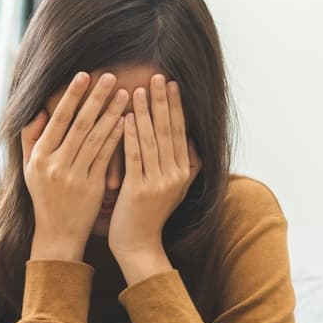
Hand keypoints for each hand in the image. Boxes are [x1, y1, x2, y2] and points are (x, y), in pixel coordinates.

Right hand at [23, 71, 127, 261]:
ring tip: (125, 93)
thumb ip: (31, 137)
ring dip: (112, 113)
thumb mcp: (30, 168)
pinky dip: (117, 138)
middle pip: (79, 125)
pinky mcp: (92, 187)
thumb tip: (41, 110)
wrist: (57, 234)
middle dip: (96, 98)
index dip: (72, 96)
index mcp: (39, 157)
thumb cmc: (44, 197)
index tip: (84, 75)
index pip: (57, 120)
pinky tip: (128, 121)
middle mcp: (56, 165)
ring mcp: (74, 177)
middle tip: (111, 76)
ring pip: (96, 139)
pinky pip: (106, 157)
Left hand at [108, 75, 201, 259]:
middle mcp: (175, 175)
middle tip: (157, 75)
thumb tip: (195, 143)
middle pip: (169, 130)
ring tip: (139, 89)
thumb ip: (187, 167)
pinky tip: (127, 117)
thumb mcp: (175, 191)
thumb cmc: (150, 216)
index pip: (180, 131)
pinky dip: (132, 135)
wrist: (138, 246)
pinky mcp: (139, 190)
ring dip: (146, 112)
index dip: (176, 106)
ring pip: (153, 140)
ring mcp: (159, 183)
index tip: (171, 83)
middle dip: (162, 101)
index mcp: (184, 172)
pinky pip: (136, 157)